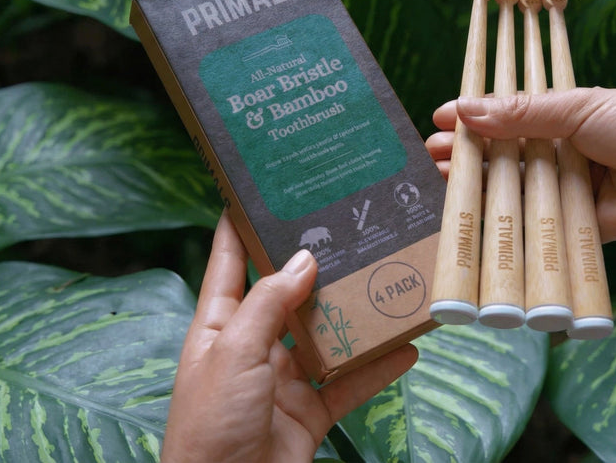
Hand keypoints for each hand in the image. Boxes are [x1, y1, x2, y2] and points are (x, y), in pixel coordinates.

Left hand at [162, 213, 417, 462]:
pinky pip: (348, 383)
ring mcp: (281, 381)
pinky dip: (376, 368)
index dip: (241, 225)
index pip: (229, 263)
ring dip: (353, 315)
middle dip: (316, 265)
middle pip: (287, 295)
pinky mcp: (309, 413)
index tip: (262, 189)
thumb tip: (302, 258)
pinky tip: (404, 348)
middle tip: (347, 228)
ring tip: (386, 280)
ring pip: (324, 336)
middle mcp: (250, 347)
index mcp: (217, 327)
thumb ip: (268, 304)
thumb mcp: (233, 353)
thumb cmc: (211, 427)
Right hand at [425, 87, 615, 241]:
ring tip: (439, 179)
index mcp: (564, 119)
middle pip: (503, 156)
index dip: (475, 119)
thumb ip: (523, 113)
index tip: (440, 119)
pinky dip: (503, 220)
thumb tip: (467, 110)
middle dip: (466, 154)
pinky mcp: (570, 226)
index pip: (508, 117)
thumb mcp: (578, 106)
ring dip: (475, 185)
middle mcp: (559, 155)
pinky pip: (532, 224)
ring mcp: (563, 191)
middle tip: (430, 154)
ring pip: (511, 189)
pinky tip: (472, 214)